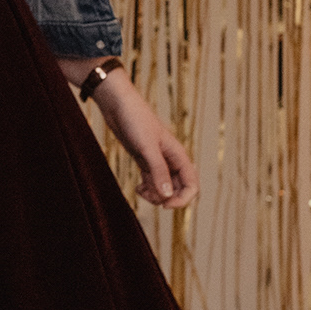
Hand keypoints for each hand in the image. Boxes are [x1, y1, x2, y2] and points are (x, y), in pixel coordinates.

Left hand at [71, 67, 196, 208]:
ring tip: (141, 190)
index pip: (192, 185)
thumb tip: (167, 196)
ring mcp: (158, 161)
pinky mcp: (145, 161)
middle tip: (149, 195)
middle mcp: (171, 160)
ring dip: (155, 195)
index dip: (182, 199)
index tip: (165, 204)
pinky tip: (138, 188)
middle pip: (179, 189)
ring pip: (164, 188)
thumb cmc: (135, 121)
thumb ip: (158, 171)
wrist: (118, 105)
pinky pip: (153, 183)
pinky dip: (147, 189)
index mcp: (178, 155)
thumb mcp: (146, 147)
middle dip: (166, 198)